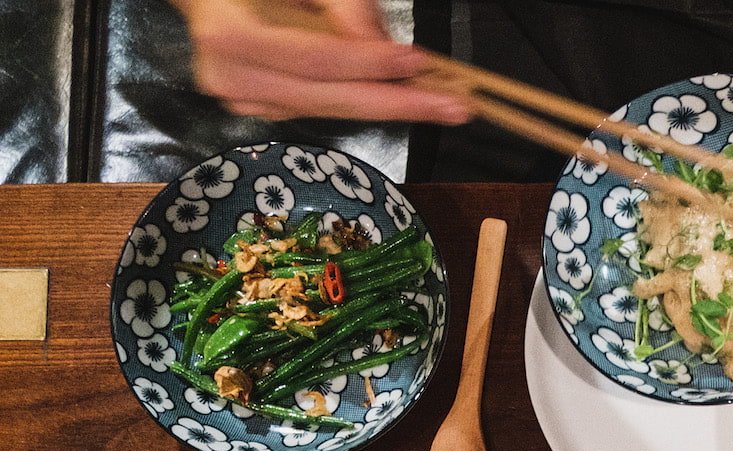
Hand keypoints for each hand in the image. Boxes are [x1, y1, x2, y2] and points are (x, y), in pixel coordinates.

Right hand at [173, 0, 471, 123]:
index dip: (369, 64)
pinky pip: (320, 110)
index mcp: (230, 36)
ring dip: (387, 107)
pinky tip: (400, 98)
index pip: (314, 58)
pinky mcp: (259, 108)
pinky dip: (361, 103)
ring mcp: (243, 99)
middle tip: (454, 107)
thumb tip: (380, 42)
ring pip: (329, 111)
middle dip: (396, 102)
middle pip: (328, 97)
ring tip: (441, 105)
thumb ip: (340, 5)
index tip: (418, 61)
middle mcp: (231, 77)